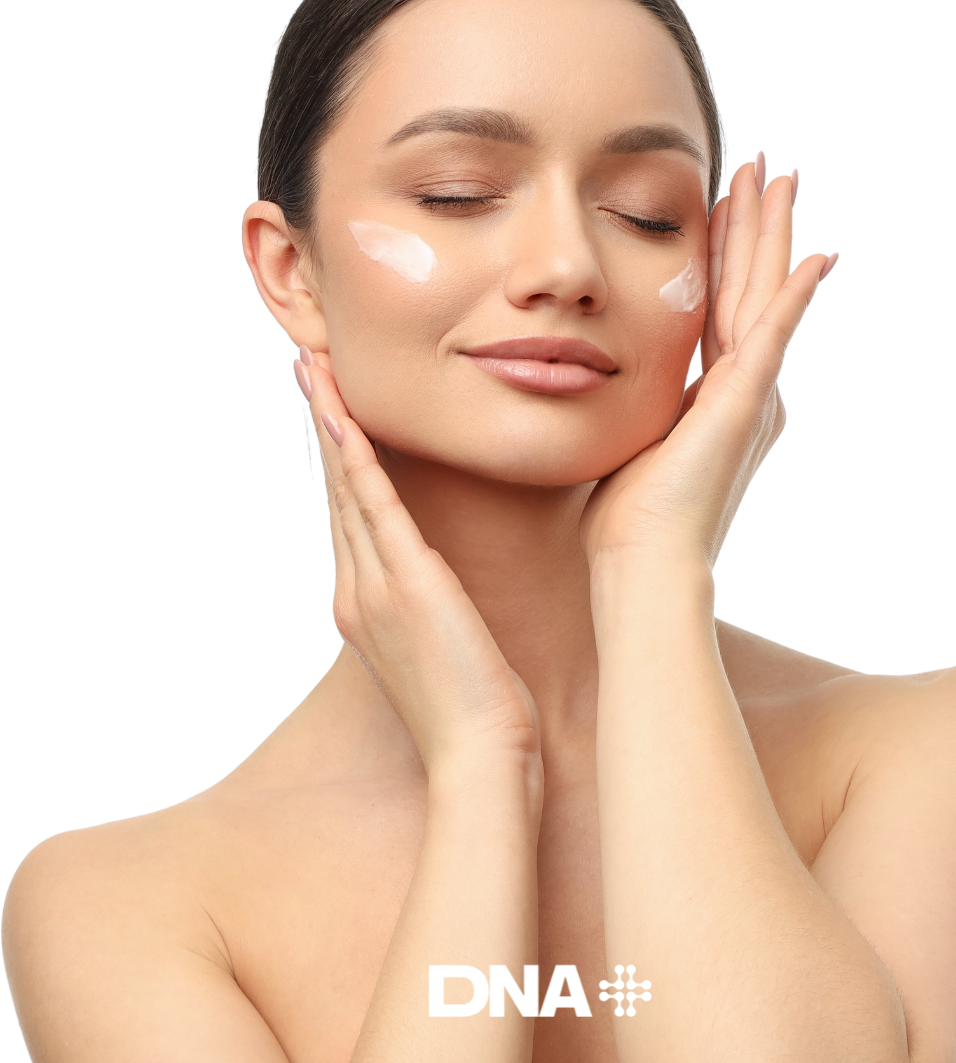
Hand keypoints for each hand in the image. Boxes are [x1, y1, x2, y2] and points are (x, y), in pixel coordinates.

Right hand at [295, 350, 542, 774]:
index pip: (350, 514)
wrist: (479, 755)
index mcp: (366, 602)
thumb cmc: (473, 705)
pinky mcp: (406, 586)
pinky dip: (357, 460)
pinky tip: (346, 418)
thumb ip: (430, 602)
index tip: (330, 409)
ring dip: (330, 426)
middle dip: (323, 427)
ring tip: (314, 371)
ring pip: (347, 489)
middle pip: (337, 491)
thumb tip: (438, 579)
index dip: (338, 458)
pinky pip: (375, 509)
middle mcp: (357, 590)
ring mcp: (374, 588)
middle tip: (307, 368)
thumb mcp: (445, 643)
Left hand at [581, 156, 836, 568]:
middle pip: (749, 288)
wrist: (642, 559)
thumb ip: (638, 404)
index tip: (723, 206)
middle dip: (754, 226)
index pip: (720, 306)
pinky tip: (819, 256)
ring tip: (780, 178)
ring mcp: (750, 395)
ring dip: (771, 236)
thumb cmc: (626, 516)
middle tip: (765, 169)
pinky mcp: (745, 404)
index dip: (724, 254)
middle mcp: (743, 390)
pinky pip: (775, 337)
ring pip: (763, 295)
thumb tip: (602, 383)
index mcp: (716, 396)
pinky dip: (797, 298)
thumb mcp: (632, 438)